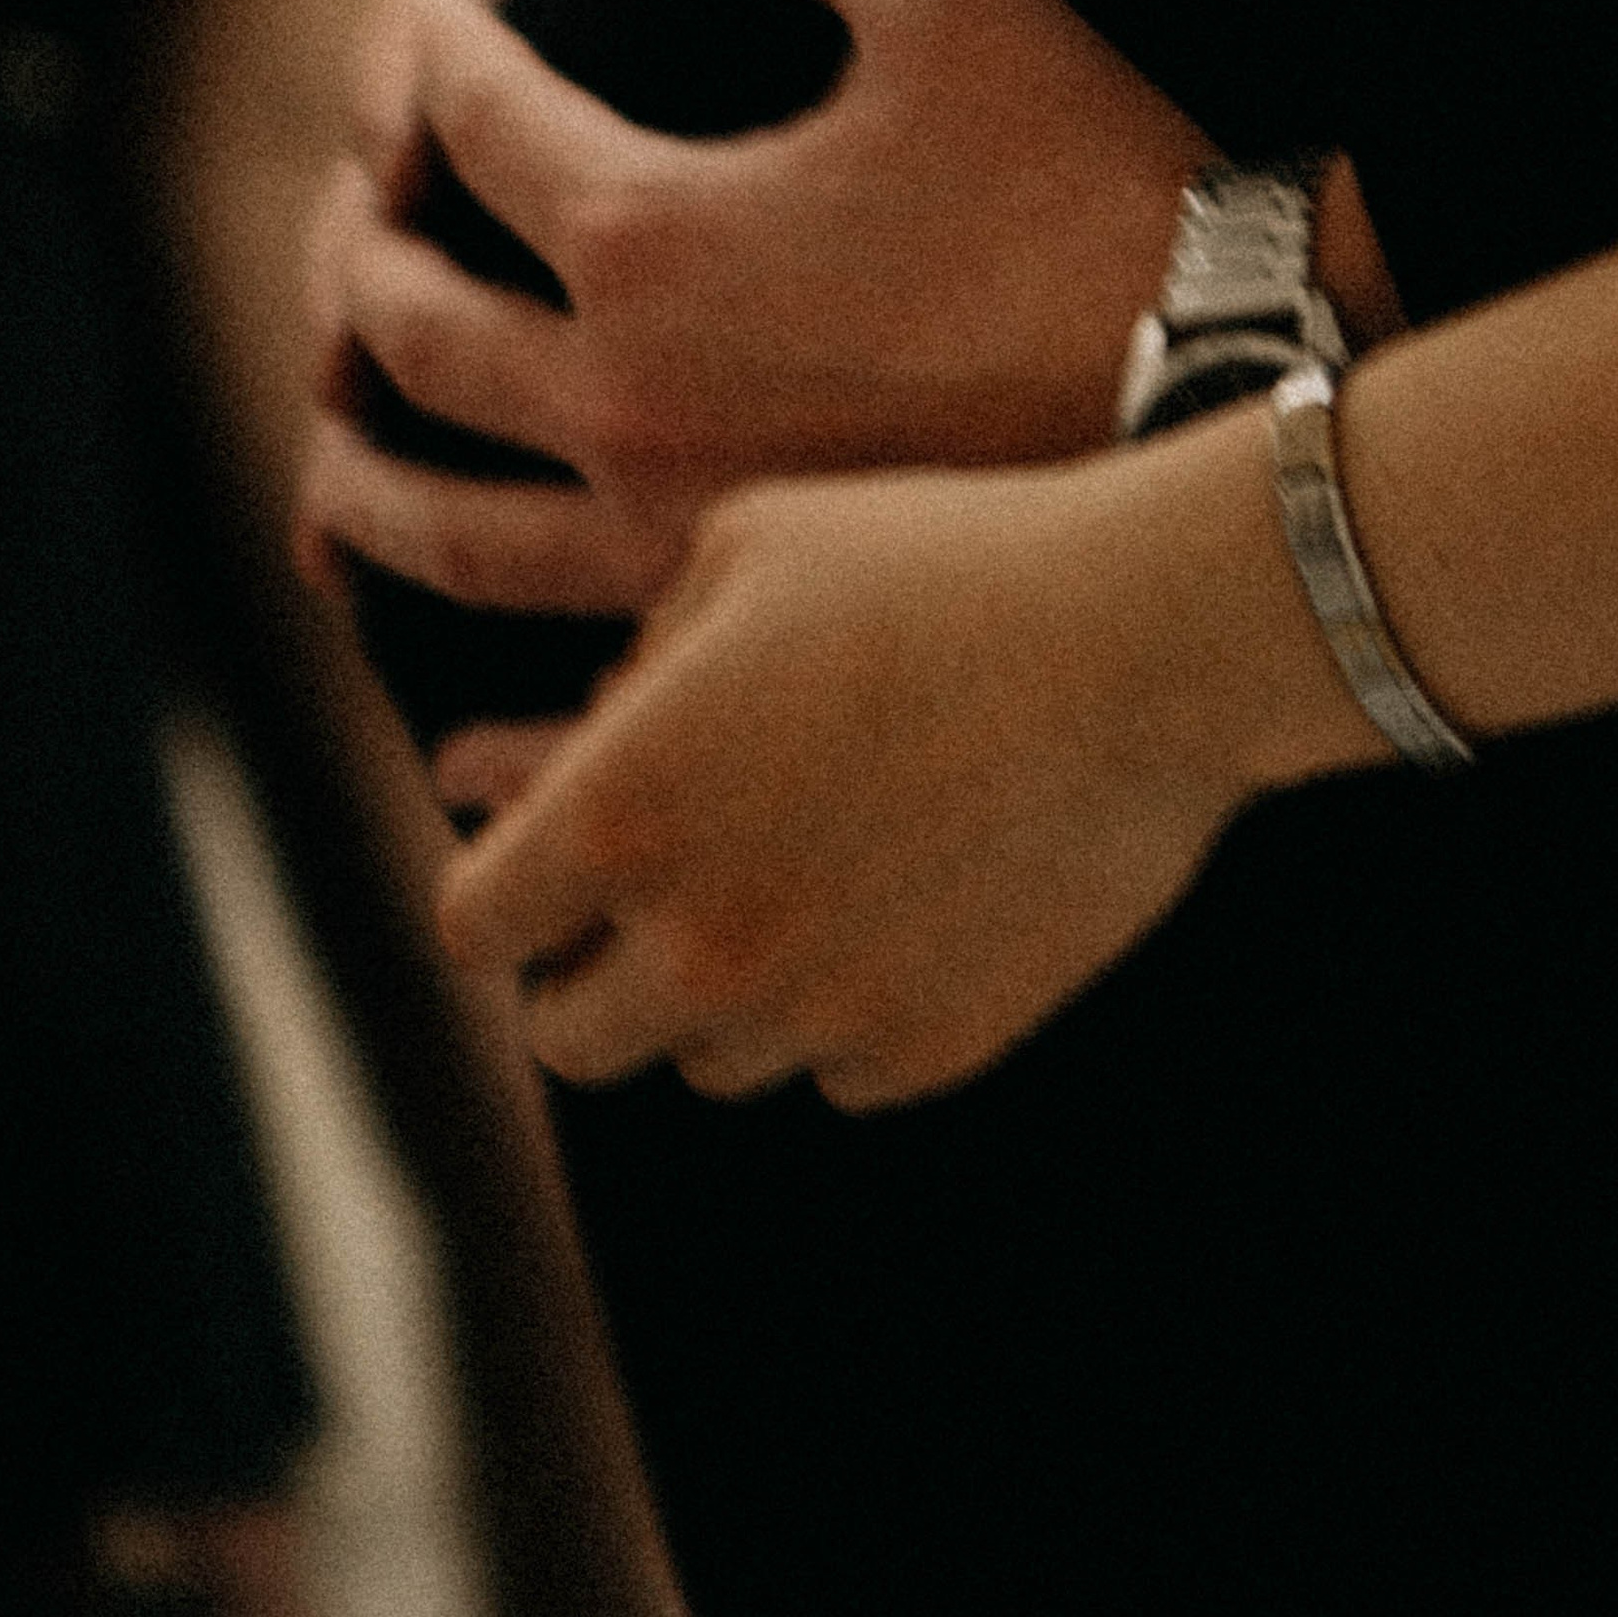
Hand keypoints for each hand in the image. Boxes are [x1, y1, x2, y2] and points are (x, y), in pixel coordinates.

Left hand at [300, 0, 1215, 610]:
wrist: (1236, 379)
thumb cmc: (1096, 177)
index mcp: (644, 231)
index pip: (471, 120)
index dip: (442, 47)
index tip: (445, 26)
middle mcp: (619, 397)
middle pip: (406, 331)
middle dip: (360, 263)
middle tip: (361, 233)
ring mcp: (666, 537)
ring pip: (442, 530)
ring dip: (362, 485)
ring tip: (336, 469)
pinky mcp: (744, 631)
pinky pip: (558, 684)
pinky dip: (488, 699)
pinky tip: (469, 719)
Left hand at [434, 417, 1379, 1109]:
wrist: (1144, 640)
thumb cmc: (941, 563)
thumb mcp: (749, 547)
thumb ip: (642, 661)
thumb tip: (606, 729)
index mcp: (619, 813)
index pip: (473, 928)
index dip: (499, 891)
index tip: (539, 865)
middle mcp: (698, 943)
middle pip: (571, 1039)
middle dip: (589, 972)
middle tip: (652, 898)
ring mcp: (817, 1011)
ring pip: (709, 1061)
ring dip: (722, 993)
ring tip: (802, 876)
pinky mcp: (931, 1050)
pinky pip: (838, 1069)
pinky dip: (844, 1009)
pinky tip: (902, 902)